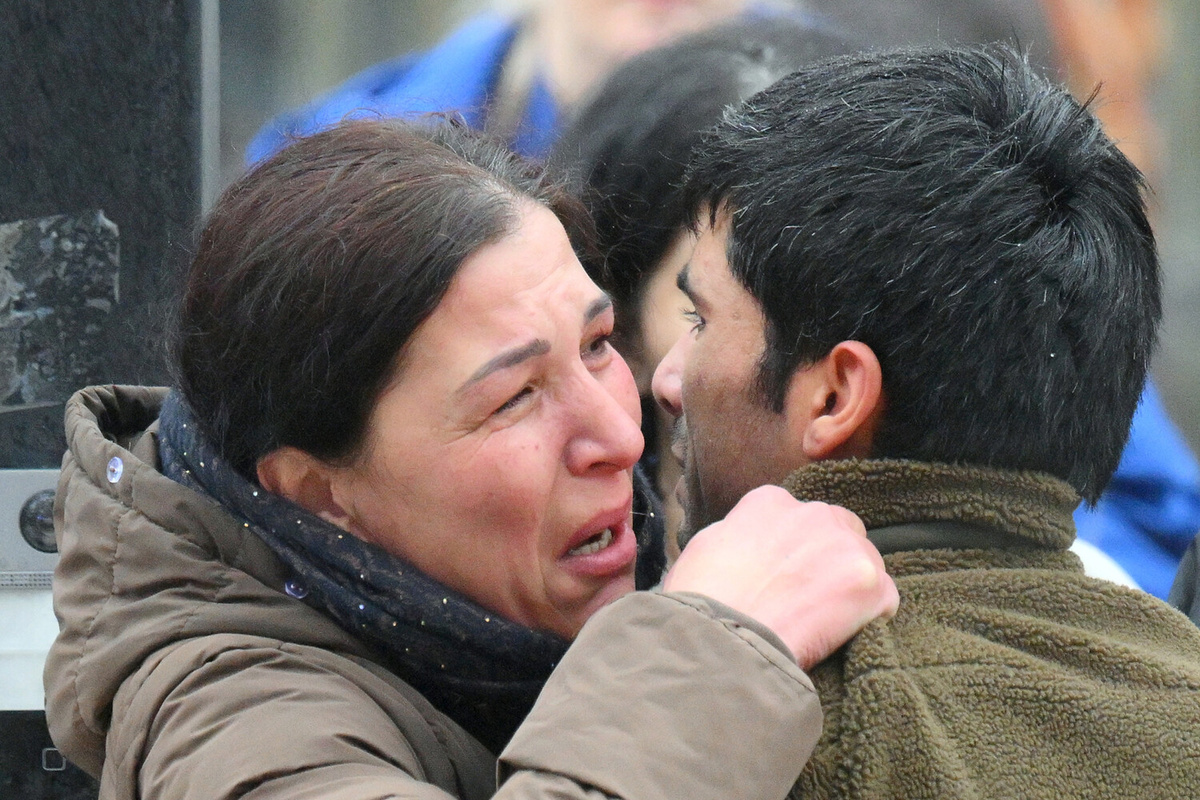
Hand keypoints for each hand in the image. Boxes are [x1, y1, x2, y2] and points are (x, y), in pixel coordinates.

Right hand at [663, 485, 898, 670]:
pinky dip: (868, 621)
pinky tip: (837, 637)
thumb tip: (746, 544)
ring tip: (820, 623)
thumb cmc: (701, 602)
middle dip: (830, 561)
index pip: (798, 518)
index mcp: (770, 501)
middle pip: (841, 531)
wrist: (722, 641)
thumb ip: (738, 535)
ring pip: (865, 564)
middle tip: (808, 599)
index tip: (784, 576)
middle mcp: (813, 512)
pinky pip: (884, 602)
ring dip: (850, 590)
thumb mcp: (704, 548)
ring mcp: (846, 546)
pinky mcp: (870, 584)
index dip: (794, 550)